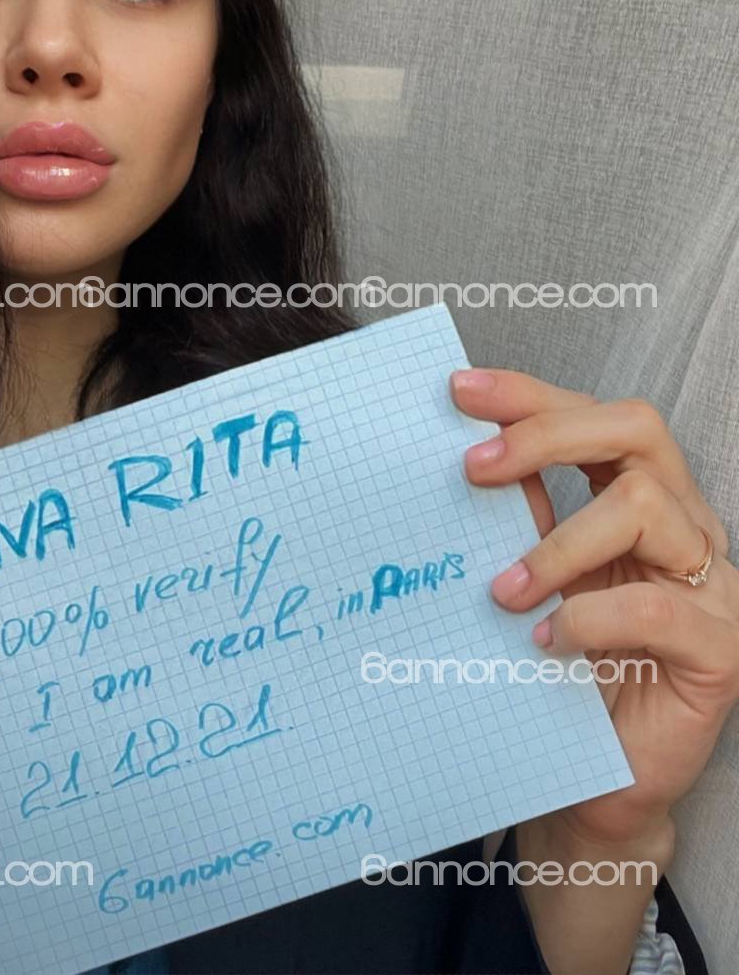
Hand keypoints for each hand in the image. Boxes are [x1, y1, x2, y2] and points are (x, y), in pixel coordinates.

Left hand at [450, 367, 738, 850]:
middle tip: (474, 467)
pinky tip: (546, 642)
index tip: (460, 392)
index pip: (595, 416)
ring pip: (643, 506)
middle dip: (546, 434)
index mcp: (639, 498)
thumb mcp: (532, 573)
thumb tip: (462, 448)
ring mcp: (711, 584)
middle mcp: (684, 527)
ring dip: (557, 544)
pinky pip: (658, 608)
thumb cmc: (562, 669)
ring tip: (501, 593)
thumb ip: (518, 512)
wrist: (599, 781)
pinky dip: (588, 618)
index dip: (530, 394)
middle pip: (636, 430)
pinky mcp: (719, 648)